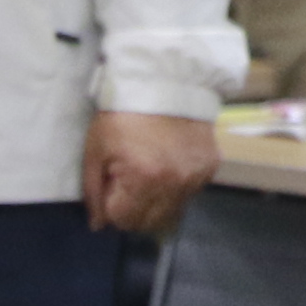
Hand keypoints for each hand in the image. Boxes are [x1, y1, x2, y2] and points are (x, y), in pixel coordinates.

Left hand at [86, 112, 218, 235]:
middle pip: (150, 223)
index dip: (112, 209)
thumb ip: (94, 191)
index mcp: (143, 179)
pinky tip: (169, 164)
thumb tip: (98, 225)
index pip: (124, 221)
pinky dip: (177, 187)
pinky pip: (190, 194)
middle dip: (134, 211)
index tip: (111, 187)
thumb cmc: (123, 114)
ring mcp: (196, 177)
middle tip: (127, 186)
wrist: (166, 81)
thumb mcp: (96, 150)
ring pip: (172, 213)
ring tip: (149, 174)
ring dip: (157, 203)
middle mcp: (174, 184)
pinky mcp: (210, 168)